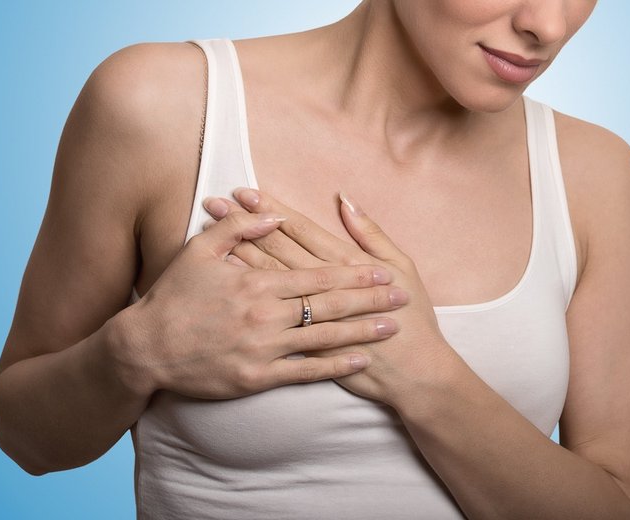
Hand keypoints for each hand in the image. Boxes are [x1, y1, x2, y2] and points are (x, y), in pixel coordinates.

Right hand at [126, 210, 408, 400]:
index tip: (380, 272)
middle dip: (368, 300)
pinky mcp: (257, 377)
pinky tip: (359, 361)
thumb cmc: (172, 298)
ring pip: (323, 337)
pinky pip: (304, 372)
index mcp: (256, 282)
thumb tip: (272, 215)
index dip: (351, 274)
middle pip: (327, 304)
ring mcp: (263, 348)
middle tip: (400, 297)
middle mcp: (265, 314)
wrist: (145, 348)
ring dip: (361, 331)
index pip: (315, 274)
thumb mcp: (198, 252)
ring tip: (391, 327)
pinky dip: (334, 367)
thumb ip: (238, 229)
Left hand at [203, 190, 462, 408]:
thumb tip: (345, 201)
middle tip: (217, 202)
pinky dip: (249, 298)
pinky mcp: (304, 344)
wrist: (415, 374)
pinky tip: (227, 282)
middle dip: (246, 225)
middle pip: (276, 249)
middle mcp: (322, 288)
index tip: (245, 192)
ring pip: (268, 279)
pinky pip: (268, 315)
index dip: (272, 210)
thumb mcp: (403, 268)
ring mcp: (310, 318)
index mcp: (345, 263)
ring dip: (240, 252)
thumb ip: (372, 234)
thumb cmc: (415, 319)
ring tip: (214, 235)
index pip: (300, 230)